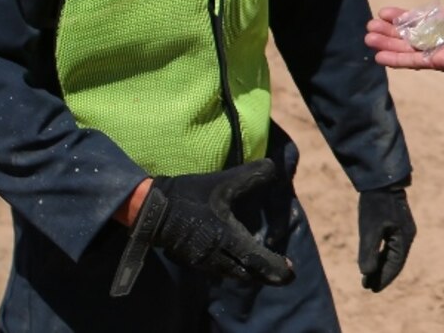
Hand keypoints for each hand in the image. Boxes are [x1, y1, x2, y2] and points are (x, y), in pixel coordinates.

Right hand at [137, 161, 293, 285]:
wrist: (152, 210)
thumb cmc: (190, 195)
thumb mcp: (223, 181)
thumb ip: (250, 176)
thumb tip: (273, 167)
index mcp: (228, 239)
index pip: (259, 261)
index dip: (276, 268)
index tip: (291, 271)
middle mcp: (218, 257)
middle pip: (248, 274)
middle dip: (267, 274)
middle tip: (282, 273)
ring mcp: (204, 263)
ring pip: (234, 275)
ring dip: (249, 272)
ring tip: (262, 265)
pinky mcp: (193, 262)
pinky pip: (219, 271)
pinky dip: (233, 268)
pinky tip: (235, 259)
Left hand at [357, 186, 414, 291]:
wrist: (382, 178)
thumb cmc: (375, 203)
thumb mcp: (370, 229)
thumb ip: (369, 252)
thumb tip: (367, 273)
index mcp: (404, 238)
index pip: (394, 265)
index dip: (383, 278)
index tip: (372, 289)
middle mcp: (406, 235)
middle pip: (394, 261)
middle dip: (381, 274)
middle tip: (368, 286)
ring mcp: (403, 228)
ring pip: (392, 253)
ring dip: (381, 264)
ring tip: (368, 276)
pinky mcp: (396, 222)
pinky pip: (391, 244)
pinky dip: (382, 253)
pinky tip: (373, 258)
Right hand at [364, 0, 443, 72]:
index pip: (417, 21)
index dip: (399, 18)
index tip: (382, 12)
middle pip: (409, 37)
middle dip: (388, 33)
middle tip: (369, 28)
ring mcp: (442, 51)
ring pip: (408, 49)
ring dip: (388, 45)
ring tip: (368, 39)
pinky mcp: (443, 62)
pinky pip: (415, 61)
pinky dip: (397, 59)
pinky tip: (379, 56)